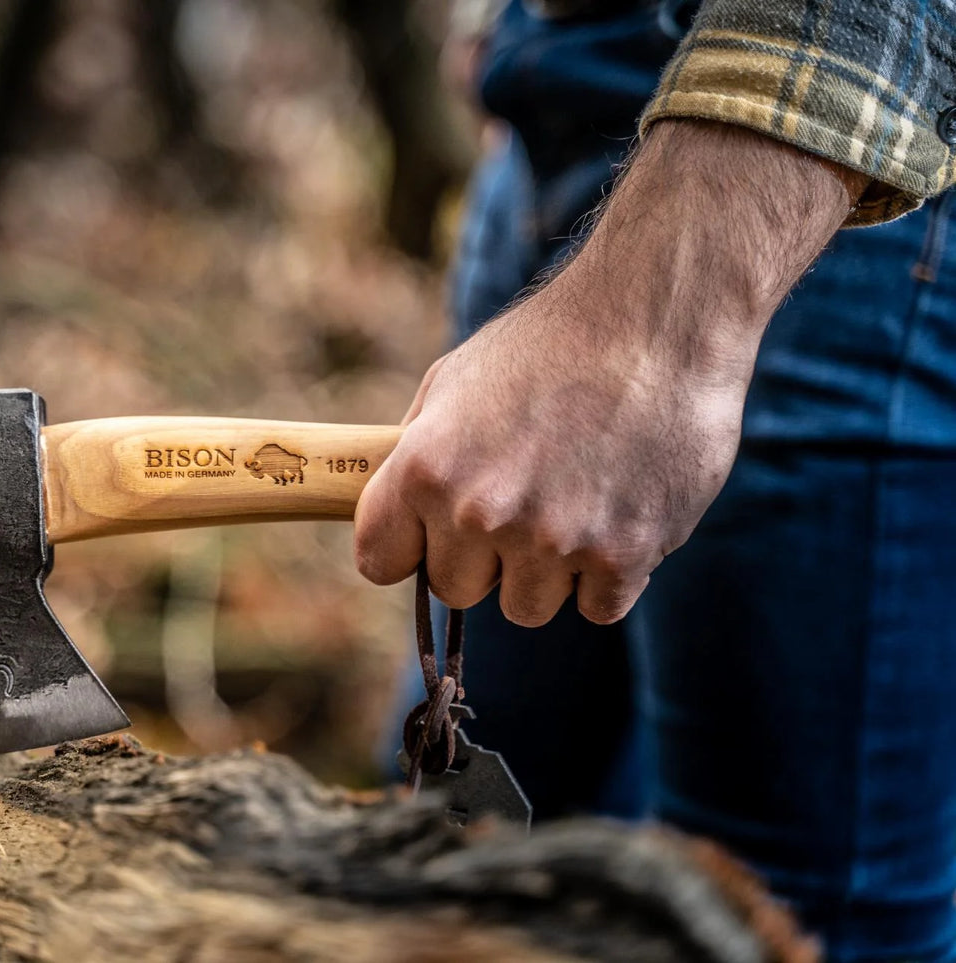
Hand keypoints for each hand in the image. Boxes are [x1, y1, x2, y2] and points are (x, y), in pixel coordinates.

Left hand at [355, 120, 866, 624]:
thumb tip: (395, 514)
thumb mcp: (453, 382)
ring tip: (574, 500)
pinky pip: (595, 607)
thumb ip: (416, 455)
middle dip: (481, 559)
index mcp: (426, 468)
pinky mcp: (622, 555)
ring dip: (545, 570)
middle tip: (519, 504)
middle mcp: (481, 512)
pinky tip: (618, 513)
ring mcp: (552, 539)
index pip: (380, 561)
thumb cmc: (551, 344)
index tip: (427, 537)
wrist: (658, 317)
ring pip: (526, 606)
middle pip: (456, 591)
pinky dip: (608, 574)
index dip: (405, 549)